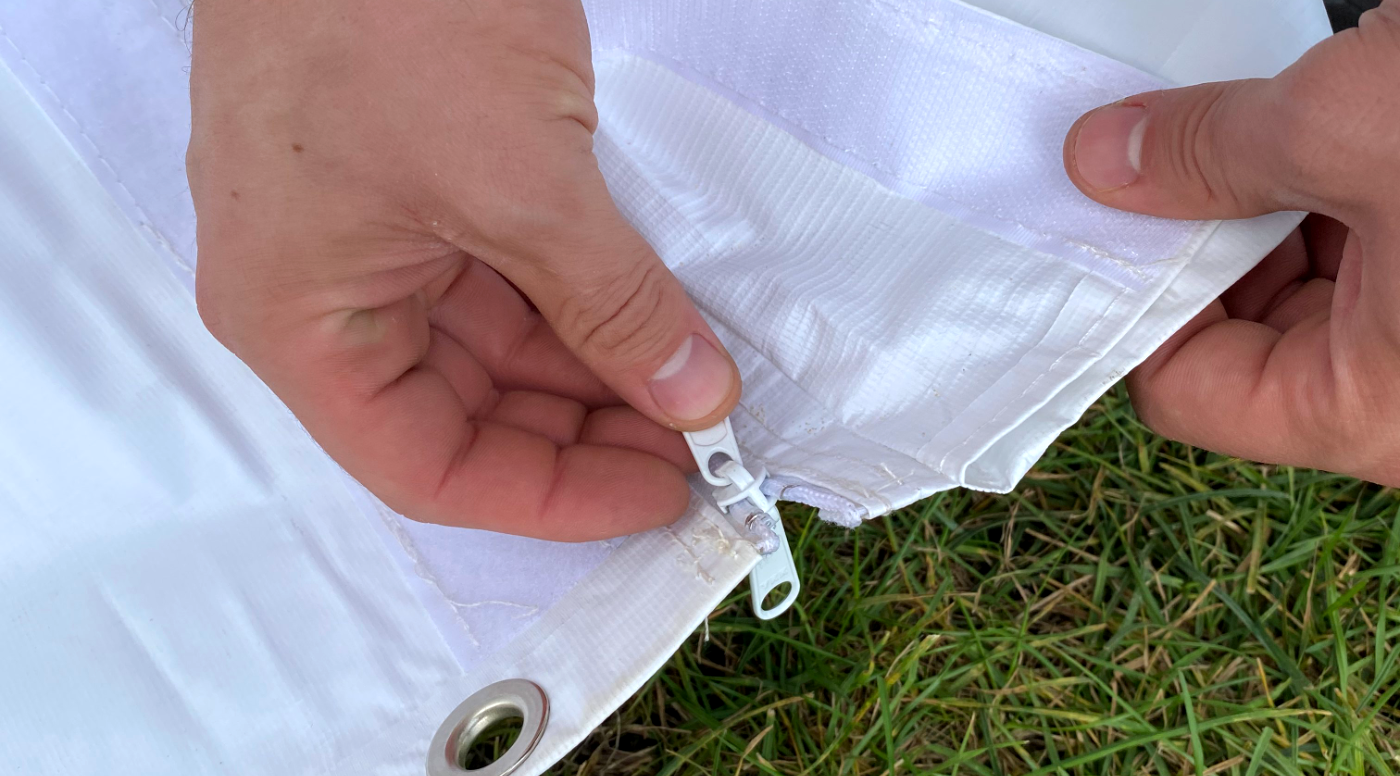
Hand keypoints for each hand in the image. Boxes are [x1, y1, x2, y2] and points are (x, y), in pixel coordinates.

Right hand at [186, 0, 740, 539]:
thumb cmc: (384, 11)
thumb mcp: (518, 182)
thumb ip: (612, 303)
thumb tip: (693, 395)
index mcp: (300, 321)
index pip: (429, 466)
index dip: (552, 496)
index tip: (660, 489)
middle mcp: (326, 294)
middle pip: (466, 411)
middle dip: (586, 429)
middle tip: (697, 432)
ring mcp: (370, 235)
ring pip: (494, 347)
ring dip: (592, 365)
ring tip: (691, 376)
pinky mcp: (417, 185)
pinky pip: (504, 275)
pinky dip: (578, 299)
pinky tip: (652, 313)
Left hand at [1064, 2, 1399, 483]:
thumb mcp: (1359, 129)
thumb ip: (1217, 150)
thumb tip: (1100, 156)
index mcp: (1369, 412)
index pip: (1186, 391)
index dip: (1131, 304)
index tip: (1107, 220)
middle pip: (1244, 335)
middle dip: (1202, 239)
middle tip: (1170, 156)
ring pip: (1307, 287)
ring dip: (1268, 204)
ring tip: (1259, 130)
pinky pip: (1366, 252)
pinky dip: (1328, 192)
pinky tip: (1317, 126)